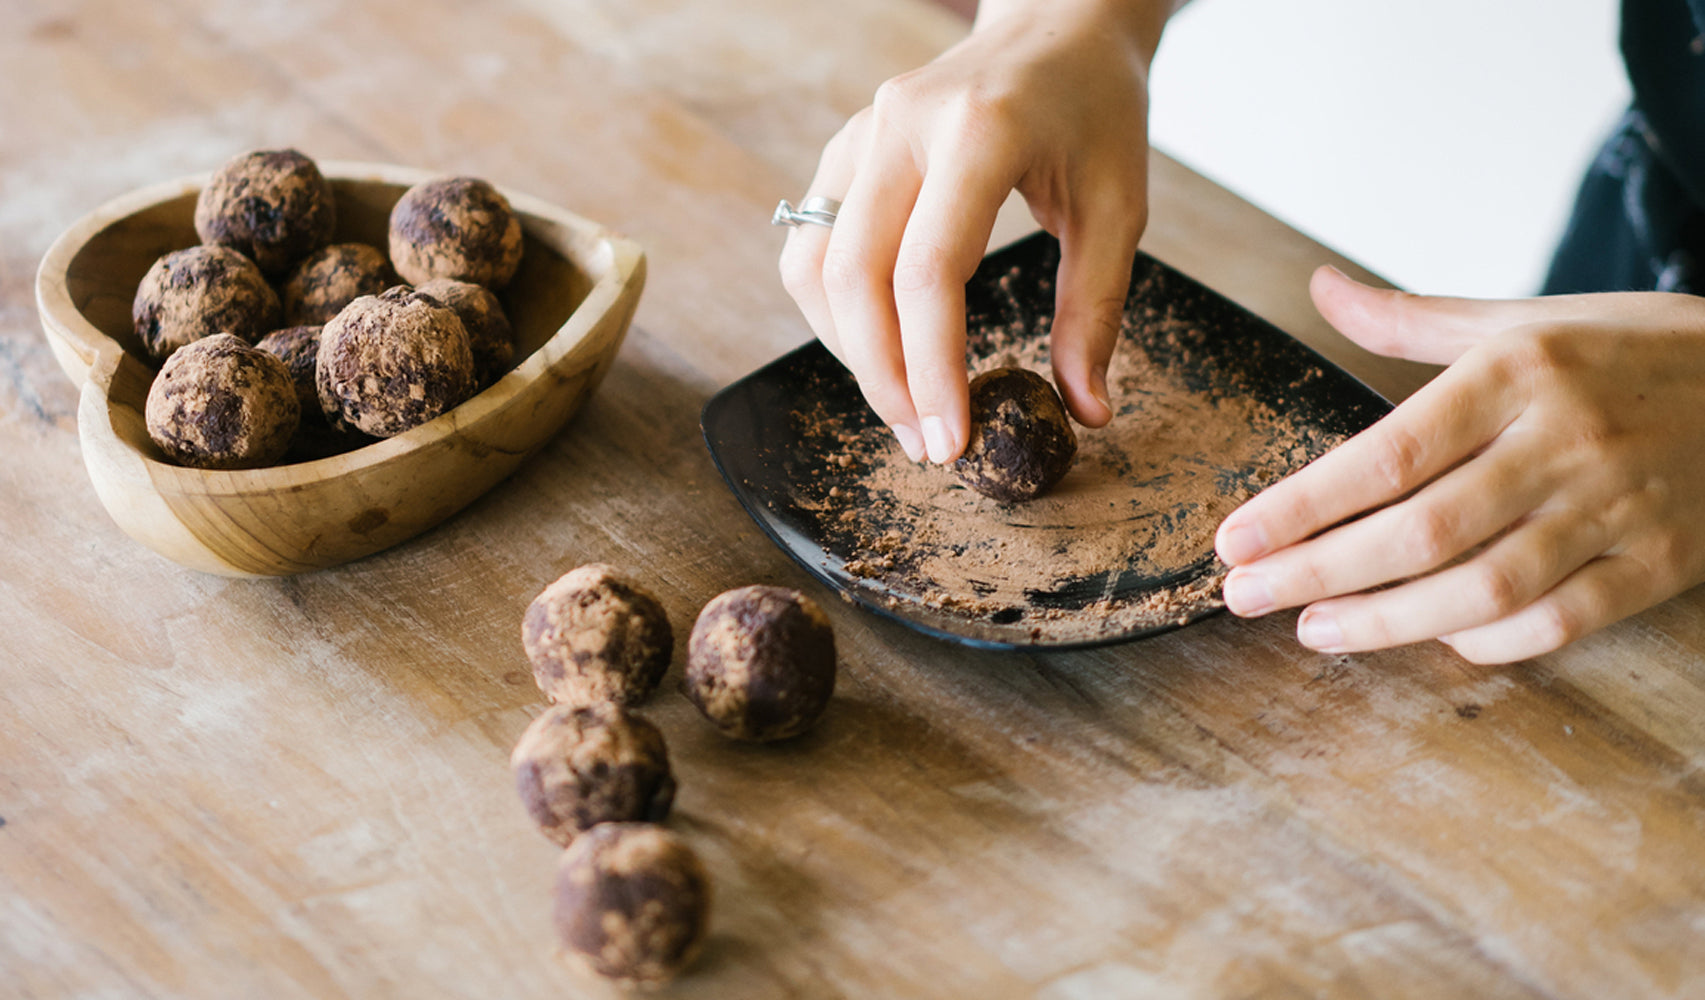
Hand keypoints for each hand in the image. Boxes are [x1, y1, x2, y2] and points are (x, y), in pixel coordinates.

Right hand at [778, 0, 1169, 462]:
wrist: (1056, 27)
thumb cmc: (1094, 110)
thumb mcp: (1118, 206)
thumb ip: (1097, 309)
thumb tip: (1085, 411)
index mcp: (977, 131)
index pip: (928, 272)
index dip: (931, 369)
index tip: (952, 440)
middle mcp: (901, 124)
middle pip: (853, 276)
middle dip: (882, 377)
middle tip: (924, 443)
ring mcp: (862, 132)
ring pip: (815, 266)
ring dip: (849, 351)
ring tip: (903, 405)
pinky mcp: (846, 150)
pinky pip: (812, 244)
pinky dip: (835, 312)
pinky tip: (880, 348)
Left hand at [1216, 265, 1704, 662]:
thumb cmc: (1637, 351)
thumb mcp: (1530, 318)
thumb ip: (1415, 319)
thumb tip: (1320, 287)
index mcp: (1521, 373)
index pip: (1387, 451)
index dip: (1303, 504)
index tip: (1235, 537)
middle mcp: (1565, 443)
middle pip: (1421, 530)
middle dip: (1318, 571)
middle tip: (1244, 594)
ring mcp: (1617, 510)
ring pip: (1483, 588)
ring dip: (1386, 621)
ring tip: (1313, 631)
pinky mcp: (1660, 565)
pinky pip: (1560, 620)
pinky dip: (1489, 640)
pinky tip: (1432, 640)